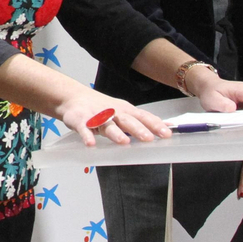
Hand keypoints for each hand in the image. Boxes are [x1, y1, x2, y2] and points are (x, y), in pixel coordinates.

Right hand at [55, 90, 170, 147]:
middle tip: (148, 138)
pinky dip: (87, 136)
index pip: (143, 117)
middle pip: (127, 120)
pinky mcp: (80, 121)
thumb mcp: (124, 111)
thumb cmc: (103, 108)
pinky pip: (84, 129)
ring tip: (123, 142)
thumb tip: (168, 127)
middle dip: (138, 129)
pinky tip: (91, 144)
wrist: (73, 97)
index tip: (167, 134)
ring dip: (115, 133)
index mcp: (125, 110)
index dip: (155, 125)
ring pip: (107, 125)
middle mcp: (113, 112)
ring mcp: (96, 116)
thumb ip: (143, 120)